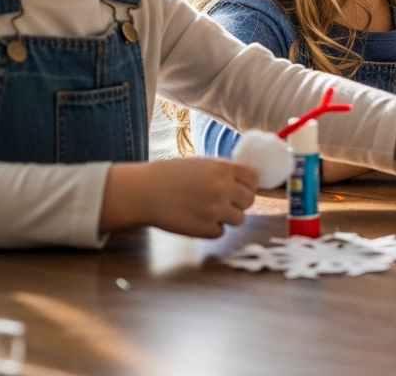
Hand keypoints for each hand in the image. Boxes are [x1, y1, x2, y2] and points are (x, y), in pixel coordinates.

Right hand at [100, 158, 257, 237]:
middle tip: (222, 203)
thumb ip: (223, 171)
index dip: (248, 186)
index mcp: (223, 169)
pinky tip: (195, 220)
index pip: (253, 179)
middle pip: (249, 201)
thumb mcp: (200, 164)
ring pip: (239, 219)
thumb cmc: (169, 176)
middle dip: (238, 203)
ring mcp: (215, 210)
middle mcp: (223, 188)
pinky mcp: (205, 229)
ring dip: (226, 217)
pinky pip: (220, 232)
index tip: (240, 190)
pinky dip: (211, 229)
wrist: (142, 192)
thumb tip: (246, 181)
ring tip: (206, 211)